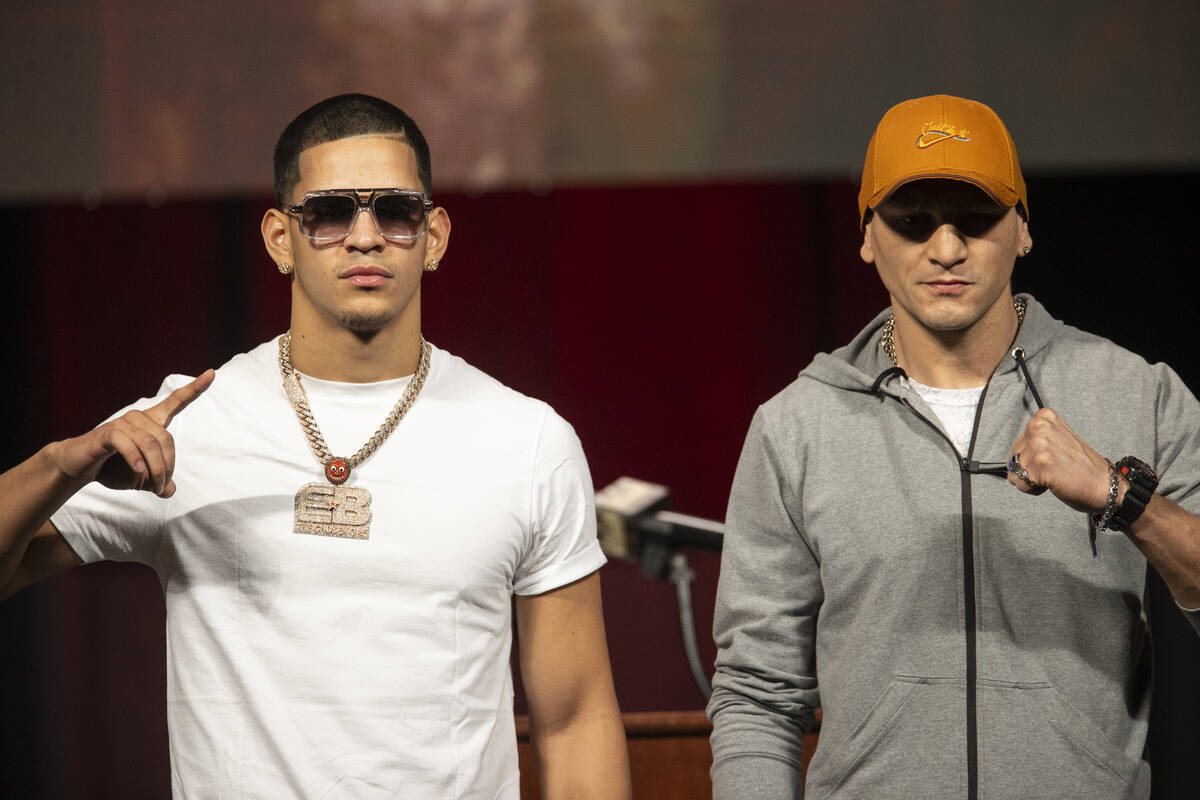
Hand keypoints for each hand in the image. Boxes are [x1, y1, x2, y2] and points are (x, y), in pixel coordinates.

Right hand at [47, 370, 214, 497]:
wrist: (79, 465)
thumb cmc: (113, 467)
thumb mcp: (142, 478)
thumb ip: (159, 482)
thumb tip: (170, 491)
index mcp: (151, 422)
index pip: (176, 401)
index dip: (195, 388)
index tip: (212, 373)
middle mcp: (138, 417)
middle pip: (166, 440)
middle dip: (167, 467)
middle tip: (160, 487)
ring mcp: (122, 423)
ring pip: (150, 445)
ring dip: (154, 470)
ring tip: (150, 487)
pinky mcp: (106, 433)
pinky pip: (128, 445)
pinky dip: (136, 461)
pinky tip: (139, 473)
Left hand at [1007, 407, 1114, 512]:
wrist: (1104, 484)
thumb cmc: (1083, 467)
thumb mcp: (1057, 440)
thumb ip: (1036, 439)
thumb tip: (1014, 451)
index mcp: (1043, 418)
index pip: (1017, 444)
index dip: (1031, 458)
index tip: (1050, 459)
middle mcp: (1040, 427)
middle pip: (1012, 458)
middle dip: (1029, 469)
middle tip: (1054, 469)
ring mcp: (1040, 445)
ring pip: (1014, 472)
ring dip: (1031, 480)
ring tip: (1054, 475)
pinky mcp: (1040, 464)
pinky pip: (1020, 483)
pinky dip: (1033, 489)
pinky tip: (1053, 482)